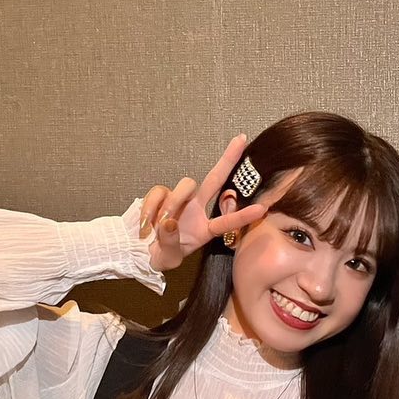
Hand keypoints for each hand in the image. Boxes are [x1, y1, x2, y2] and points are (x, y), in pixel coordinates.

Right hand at [139, 134, 266, 271]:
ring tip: (159, 225)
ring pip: (185, 185)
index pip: (227, 221)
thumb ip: (169, 243)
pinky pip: (159, 193)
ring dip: (173, 203)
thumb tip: (169, 222)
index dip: (243, 216)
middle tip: (241, 140)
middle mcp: (196, 209)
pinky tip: (145, 224)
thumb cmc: (159, 254)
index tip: (261, 209)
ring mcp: (179, 199)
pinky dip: (150, 208)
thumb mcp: (167, 258)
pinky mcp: (161, 194)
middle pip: (215, 179)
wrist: (137, 250)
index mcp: (205, 228)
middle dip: (228, 160)